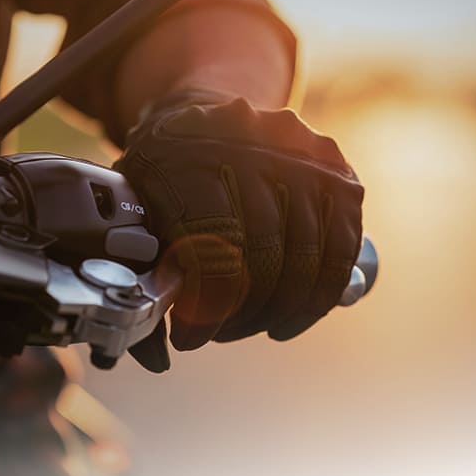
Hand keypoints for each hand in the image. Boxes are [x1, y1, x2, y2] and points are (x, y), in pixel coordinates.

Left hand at [114, 91, 362, 371]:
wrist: (205, 117)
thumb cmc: (163, 176)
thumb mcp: (133, 210)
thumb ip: (141, 277)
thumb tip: (158, 358)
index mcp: (191, 153)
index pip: (214, 247)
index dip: (207, 307)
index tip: (191, 337)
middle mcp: (254, 146)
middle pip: (264, 257)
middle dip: (240, 314)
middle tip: (219, 331)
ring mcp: (304, 158)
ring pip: (305, 261)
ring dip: (277, 311)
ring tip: (250, 323)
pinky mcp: (339, 175)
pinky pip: (341, 252)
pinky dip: (319, 297)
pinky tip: (291, 315)